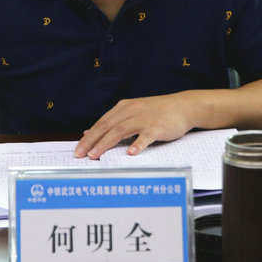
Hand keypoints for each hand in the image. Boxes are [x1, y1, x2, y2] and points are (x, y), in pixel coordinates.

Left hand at [74, 92, 196, 158]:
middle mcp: (131, 111)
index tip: (78, 150)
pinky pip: (146, 136)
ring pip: (121, 130)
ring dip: (107, 143)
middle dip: (92, 141)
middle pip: (107, 126)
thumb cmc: (157, 112)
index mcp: (124, 108)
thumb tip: (89, 133)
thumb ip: (113, 122)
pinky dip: (138, 144)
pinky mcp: (158, 126)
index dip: (89, 137)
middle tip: (81, 154)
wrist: (183, 106)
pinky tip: (131, 153)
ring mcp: (145, 118)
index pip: (102, 123)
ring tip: (96, 154)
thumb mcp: (132, 113)